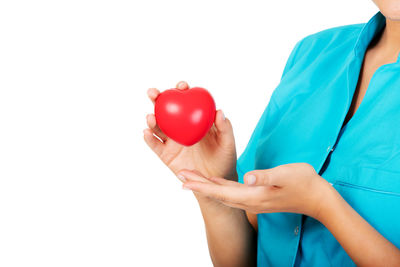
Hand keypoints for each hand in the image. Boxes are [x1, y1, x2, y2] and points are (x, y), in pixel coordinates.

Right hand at [143, 81, 237, 202]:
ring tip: (151, 117)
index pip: (186, 101)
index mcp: (194, 120)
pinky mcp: (166, 155)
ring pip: (158, 126)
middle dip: (158, 98)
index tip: (181, 86)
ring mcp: (172, 141)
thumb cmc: (224, 158)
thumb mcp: (227, 143)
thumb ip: (225, 128)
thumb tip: (219, 111)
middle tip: (154, 93)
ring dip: (152, 119)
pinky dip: (149, 139)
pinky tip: (147, 133)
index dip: (182, 90)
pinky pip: (155, 145)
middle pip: (166, 110)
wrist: (216, 180)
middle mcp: (180, 127)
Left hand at [178, 163, 331, 219]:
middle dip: (198, 186)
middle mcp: (250, 201)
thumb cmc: (304, 183)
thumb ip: (266, 176)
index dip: (201, 186)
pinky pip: (232, 193)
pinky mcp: (257, 197)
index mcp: (253, 195)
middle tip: (180, 176)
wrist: (318, 199)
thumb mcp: (286, 175)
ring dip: (206, 187)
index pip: (221, 192)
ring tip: (191, 179)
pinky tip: (214, 182)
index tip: (184, 181)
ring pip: (223, 194)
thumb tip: (248, 176)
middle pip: (217, 194)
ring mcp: (253, 201)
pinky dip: (219, 187)